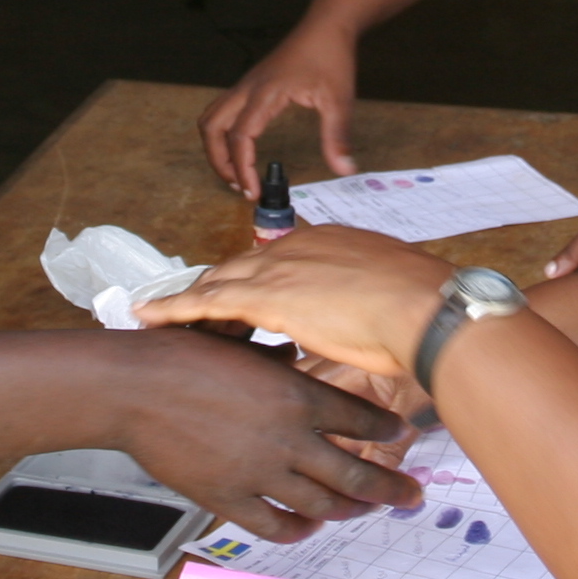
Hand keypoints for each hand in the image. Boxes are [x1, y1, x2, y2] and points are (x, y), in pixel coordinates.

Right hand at [106, 327, 421, 537]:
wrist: (133, 386)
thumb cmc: (181, 355)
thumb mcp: (243, 343)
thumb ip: (276, 357)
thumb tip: (296, 355)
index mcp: (297, 394)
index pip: (362, 421)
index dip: (387, 434)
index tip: (401, 439)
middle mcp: (288, 438)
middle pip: (357, 475)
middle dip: (392, 489)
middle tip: (412, 495)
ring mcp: (260, 473)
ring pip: (323, 506)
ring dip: (352, 511)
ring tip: (367, 511)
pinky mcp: (229, 499)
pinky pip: (276, 526)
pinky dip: (300, 530)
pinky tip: (309, 526)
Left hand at [139, 227, 455, 386]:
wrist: (426, 310)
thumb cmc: (420, 314)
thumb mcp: (385, 303)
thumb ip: (361, 311)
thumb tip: (360, 336)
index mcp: (326, 243)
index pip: (273, 263)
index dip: (250, 285)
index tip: (238, 304)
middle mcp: (296, 247)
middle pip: (238, 269)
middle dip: (212, 292)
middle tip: (186, 313)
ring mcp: (279, 268)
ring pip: (217, 283)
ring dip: (188, 302)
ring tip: (158, 317)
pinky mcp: (266, 297)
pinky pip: (206, 302)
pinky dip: (175, 309)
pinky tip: (151, 317)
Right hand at [198, 25, 359, 196]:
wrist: (326, 25)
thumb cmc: (331, 56)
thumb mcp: (339, 99)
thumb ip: (337, 136)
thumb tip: (344, 169)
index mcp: (265, 93)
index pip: (240, 137)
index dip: (242, 169)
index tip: (253, 191)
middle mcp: (248, 88)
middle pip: (211, 128)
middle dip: (219, 162)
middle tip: (240, 187)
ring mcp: (246, 84)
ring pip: (211, 118)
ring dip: (216, 147)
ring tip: (236, 172)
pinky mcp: (249, 84)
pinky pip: (221, 110)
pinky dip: (222, 133)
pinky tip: (241, 147)